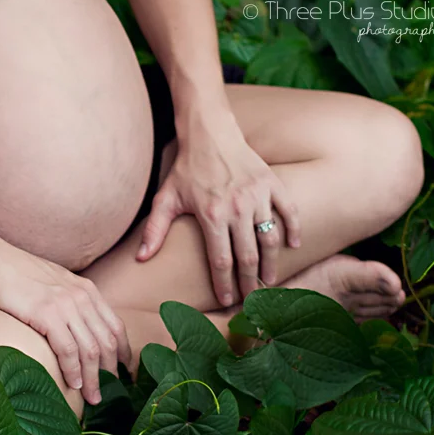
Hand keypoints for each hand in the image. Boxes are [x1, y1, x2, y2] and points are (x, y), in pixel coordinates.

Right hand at [0, 238, 131, 404]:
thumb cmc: (14, 274)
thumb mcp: (52, 283)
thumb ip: (67, 301)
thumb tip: (72, 326)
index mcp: (86, 289)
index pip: (116, 325)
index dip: (124, 352)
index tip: (124, 371)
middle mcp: (81, 296)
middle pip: (108, 341)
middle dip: (111, 371)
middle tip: (110, 393)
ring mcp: (66, 305)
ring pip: (91, 350)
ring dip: (93, 378)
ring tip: (93, 398)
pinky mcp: (47, 314)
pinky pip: (68, 350)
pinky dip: (73, 371)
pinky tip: (73, 385)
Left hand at [136, 118, 300, 305]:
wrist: (209, 133)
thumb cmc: (186, 168)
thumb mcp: (166, 198)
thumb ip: (154, 230)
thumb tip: (140, 258)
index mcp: (211, 215)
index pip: (221, 261)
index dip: (224, 285)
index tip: (226, 301)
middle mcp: (237, 208)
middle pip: (248, 257)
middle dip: (250, 283)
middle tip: (252, 300)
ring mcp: (257, 196)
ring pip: (270, 239)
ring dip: (271, 264)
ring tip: (270, 281)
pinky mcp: (272, 184)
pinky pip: (289, 211)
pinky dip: (293, 229)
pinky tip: (293, 245)